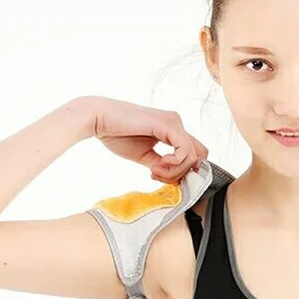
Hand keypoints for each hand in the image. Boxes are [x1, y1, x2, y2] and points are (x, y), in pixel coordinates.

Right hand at [86, 96, 208, 182]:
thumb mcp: (145, 156)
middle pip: (198, 157)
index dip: (184, 171)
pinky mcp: (170, 125)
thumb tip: (177, 179)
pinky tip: (156, 165)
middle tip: (157, 176)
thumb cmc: (117, 135)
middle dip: (181, 174)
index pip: (193, 154)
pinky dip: (174, 164)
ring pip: (193, 157)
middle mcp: (176, 124)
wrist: (99, 120)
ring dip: (174, 171)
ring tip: (153, 171)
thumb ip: (163, 166)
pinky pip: (185, 152)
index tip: (160, 177)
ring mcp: (175, 122)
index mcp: (172, 130)